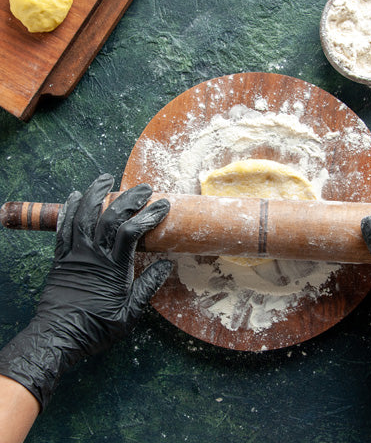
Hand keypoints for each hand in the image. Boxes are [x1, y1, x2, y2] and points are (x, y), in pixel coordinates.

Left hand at [0, 174, 171, 409]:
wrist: (58, 336)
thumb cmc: (96, 327)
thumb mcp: (130, 313)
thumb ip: (147, 287)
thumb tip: (166, 265)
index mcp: (113, 268)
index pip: (131, 232)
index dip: (148, 216)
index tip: (162, 206)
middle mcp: (93, 256)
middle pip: (109, 218)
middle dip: (128, 199)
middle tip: (143, 188)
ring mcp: (75, 254)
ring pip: (84, 216)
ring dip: (95, 194)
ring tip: (106, 178)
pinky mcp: (61, 257)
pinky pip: (63, 228)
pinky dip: (70, 209)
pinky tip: (76, 196)